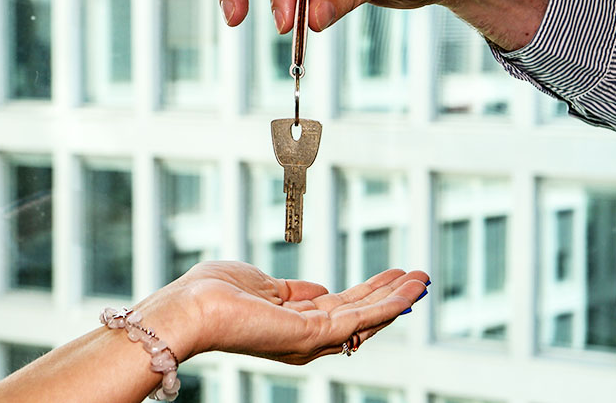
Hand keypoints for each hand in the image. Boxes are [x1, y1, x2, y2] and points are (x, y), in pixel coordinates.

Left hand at [136, 261, 428, 364]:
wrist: (191, 308)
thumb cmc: (211, 294)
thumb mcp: (261, 285)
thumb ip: (292, 291)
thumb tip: (319, 289)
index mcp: (292, 322)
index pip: (339, 309)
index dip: (368, 294)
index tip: (391, 277)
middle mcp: (305, 336)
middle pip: (358, 315)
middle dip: (390, 296)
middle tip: (420, 277)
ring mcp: (311, 338)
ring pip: (366, 317)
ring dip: (397, 297)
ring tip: (424, 279)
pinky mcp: (314, 334)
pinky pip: (361, 318)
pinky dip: (389, 303)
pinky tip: (409, 289)